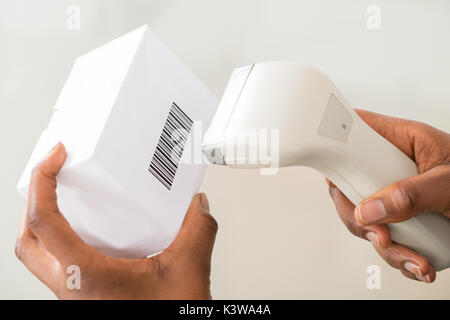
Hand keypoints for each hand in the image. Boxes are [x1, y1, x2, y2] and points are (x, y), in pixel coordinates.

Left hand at [15, 143, 217, 298]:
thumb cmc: (167, 319)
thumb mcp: (187, 271)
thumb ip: (198, 231)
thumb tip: (199, 206)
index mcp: (87, 276)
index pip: (46, 222)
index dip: (43, 181)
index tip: (55, 157)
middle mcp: (72, 288)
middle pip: (28, 240)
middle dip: (34, 201)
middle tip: (52, 176)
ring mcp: (77, 295)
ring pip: (39, 255)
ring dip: (45, 223)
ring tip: (67, 199)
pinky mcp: (88, 296)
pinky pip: (61, 264)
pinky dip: (66, 240)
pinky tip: (95, 232)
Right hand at [327, 109, 449, 282]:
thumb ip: (412, 194)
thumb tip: (370, 208)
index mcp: (402, 141)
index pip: (354, 133)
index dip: (335, 149)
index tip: (333, 175)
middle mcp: (392, 167)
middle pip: (348, 185)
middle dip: (358, 217)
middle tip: (378, 232)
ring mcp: (394, 193)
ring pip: (364, 217)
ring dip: (382, 245)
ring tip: (410, 256)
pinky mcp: (401, 217)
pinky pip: (382, 236)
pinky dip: (397, 256)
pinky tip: (418, 260)